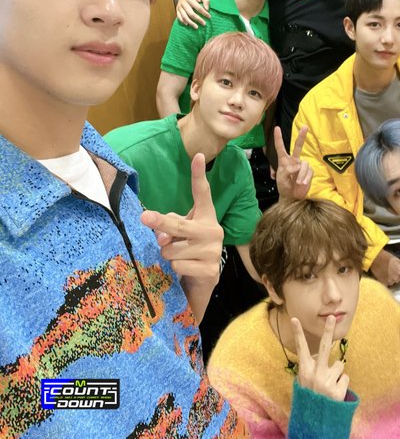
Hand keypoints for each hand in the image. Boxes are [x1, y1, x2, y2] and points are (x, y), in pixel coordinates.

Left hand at [141, 153, 222, 281]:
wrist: (201, 285)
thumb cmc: (187, 253)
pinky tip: (185, 271)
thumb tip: (162, 238)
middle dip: (160, 222)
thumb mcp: (180, 235)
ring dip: (167, 256)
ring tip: (178, 259)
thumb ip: (171, 227)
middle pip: (179, 225)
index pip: (202, 193)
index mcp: (206, 217)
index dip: (199, 175)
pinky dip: (174, 270)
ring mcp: (213, 251)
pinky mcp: (210, 270)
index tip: (197, 156)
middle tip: (144, 218)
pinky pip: (178, 266)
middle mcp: (213, 231)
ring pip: (173, 250)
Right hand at [176, 0, 209, 27]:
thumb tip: (207, 9)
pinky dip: (183, 21)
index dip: (204, 13)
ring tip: (197, 27)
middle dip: (198, 19)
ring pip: (185, 17)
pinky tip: (187, 24)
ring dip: (191, 23)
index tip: (209, 17)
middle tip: (204, 24)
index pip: (198, 7)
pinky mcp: (177, 10)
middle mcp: (184, 3)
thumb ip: (206, 0)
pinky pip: (179, 17)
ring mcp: (180, 7)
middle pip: (191, 13)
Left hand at [274, 126, 312, 199]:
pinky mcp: (309, 171)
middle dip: (302, 136)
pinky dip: (305, 178)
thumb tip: (298, 165)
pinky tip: (302, 183)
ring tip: (297, 182)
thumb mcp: (280, 179)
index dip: (278, 138)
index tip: (276, 128)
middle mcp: (293, 160)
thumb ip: (286, 170)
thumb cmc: (284, 186)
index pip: (280, 147)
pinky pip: (309, 171)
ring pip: (304, 164)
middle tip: (305, 127)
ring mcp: (302, 165)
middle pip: (298, 146)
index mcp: (284, 161)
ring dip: (301, 174)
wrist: (292, 197)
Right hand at [292, 315, 348, 400]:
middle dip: (328, 330)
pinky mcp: (338, 392)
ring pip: (339, 366)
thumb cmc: (311, 398)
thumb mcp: (304, 383)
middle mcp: (315, 375)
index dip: (298, 333)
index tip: (295, 318)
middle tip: (332, 316)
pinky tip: (335, 392)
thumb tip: (319, 354)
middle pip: (324, 348)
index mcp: (305, 371)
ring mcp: (327, 383)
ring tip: (329, 386)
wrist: (316, 422)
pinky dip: (342, 384)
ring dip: (336, 374)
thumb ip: (311, 368)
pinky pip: (345, 378)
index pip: (301, 348)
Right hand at [370, 249, 399, 286]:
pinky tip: (382, 276)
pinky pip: (385, 284)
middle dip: (394, 277)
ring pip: (391, 283)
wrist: (375, 258)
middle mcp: (397, 278)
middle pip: (397, 280)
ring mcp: (390, 282)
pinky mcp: (383, 283)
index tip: (396, 272)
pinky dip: (384, 281)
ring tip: (385, 273)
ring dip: (389, 279)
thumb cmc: (386, 257)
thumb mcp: (397, 260)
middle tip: (390, 271)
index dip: (399, 274)